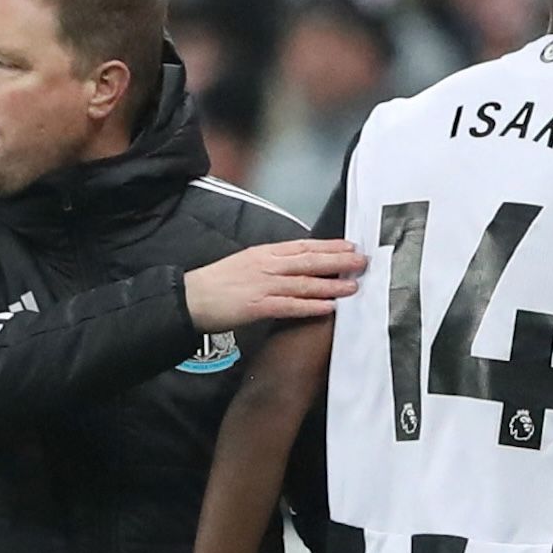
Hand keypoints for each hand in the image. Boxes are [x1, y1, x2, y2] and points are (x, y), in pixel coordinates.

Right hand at [183, 240, 363, 331]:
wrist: (190, 297)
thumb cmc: (217, 283)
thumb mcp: (245, 263)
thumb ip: (271, 263)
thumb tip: (296, 265)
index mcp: (264, 253)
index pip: (302, 246)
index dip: (328, 246)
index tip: (349, 245)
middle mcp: (267, 265)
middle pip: (309, 260)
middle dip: (338, 261)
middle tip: (362, 262)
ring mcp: (263, 285)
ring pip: (304, 283)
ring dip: (331, 284)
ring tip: (353, 285)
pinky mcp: (258, 306)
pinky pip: (290, 306)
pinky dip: (311, 306)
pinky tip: (329, 307)